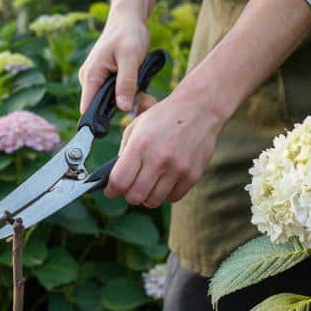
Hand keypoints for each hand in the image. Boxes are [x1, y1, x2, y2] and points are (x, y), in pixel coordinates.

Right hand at [78, 14, 152, 114]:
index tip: (116, 128)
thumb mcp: (130, 58)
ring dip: (134, 101)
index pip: (87, 108)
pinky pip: (120, 94)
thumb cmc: (128, 33)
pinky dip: (134, 94)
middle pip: (104, 107)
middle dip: (126, 108)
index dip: (97, 122)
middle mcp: (92, 80)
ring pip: (115, 102)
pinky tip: (145, 90)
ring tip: (150, 97)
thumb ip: (126, 83)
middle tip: (147, 103)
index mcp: (91, 76)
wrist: (130, 19)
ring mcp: (101, 80)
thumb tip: (122, 108)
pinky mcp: (110, 79)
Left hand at [104, 90, 226, 207]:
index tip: (111, 190)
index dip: (111, 190)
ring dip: (147, 196)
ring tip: (149, 183)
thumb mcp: (136, 127)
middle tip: (131, 186)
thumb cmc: (163, 118)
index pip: (119, 181)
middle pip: (135, 197)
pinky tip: (165, 180)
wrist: (199, 109)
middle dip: (129, 194)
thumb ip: (124, 154)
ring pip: (153, 201)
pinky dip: (166, 193)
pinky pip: (173, 198)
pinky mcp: (193, 175)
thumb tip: (116, 180)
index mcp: (140, 145)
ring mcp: (178, 169)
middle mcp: (159, 159)